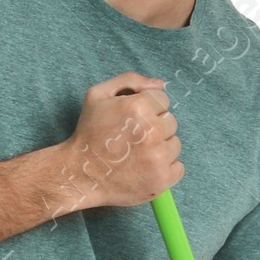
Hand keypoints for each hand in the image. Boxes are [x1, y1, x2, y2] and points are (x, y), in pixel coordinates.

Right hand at [61, 72, 182, 209]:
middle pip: (172, 122)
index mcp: (138, 107)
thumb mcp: (98, 95)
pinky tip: (147, 168)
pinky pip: (178, 168)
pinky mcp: (161, 180)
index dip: (148, 108)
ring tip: (139, 154)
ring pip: (175, 145)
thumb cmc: (89, 133)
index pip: (163, 99)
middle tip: (134, 138)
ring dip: (161, 148)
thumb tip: (161, 84)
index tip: (133, 120)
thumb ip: (130, 80)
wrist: (80, 174)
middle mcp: (152, 132)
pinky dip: (166, 169)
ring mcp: (158, 158)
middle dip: (156, 127)